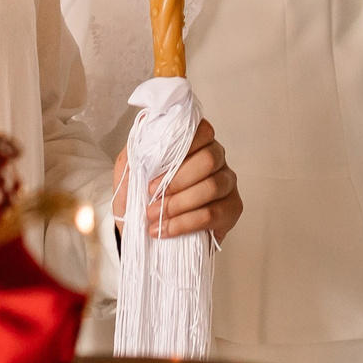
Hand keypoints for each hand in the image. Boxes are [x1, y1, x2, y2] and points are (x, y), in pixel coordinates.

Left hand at [111, 116, 243, 241]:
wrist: (147, 232)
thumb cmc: (144, 197)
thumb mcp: (130, 174)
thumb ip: (135, 155)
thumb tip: (142, 140)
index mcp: (196, 143)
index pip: (202, 130)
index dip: (184, 144)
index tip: (156, 167)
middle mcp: (217, 158)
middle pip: (209, 159)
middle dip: (176, 180)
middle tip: (151, 194)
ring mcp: (227, 183)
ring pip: (212, 187)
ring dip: (178, 203)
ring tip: (154, 216)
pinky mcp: (231, 209)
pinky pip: (213, 214)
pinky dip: (185, 223)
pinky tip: (167, 230)